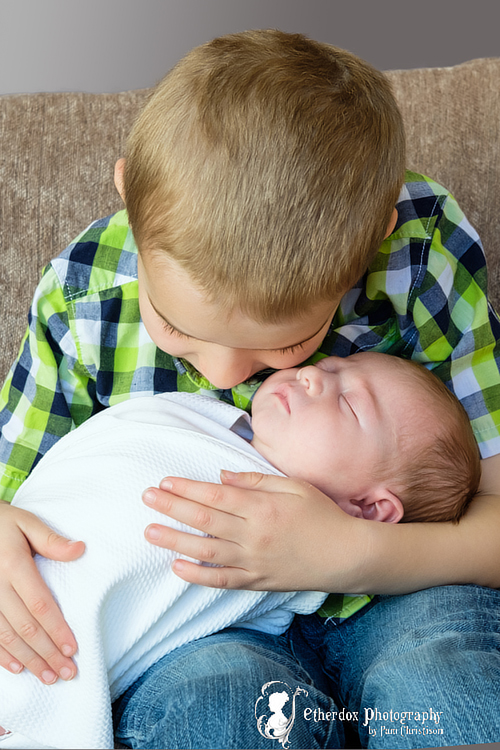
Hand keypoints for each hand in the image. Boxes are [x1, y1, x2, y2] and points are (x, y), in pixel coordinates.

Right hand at [0, 500, 84, 682]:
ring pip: (7, 637)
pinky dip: (3, 655)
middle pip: (25, 627)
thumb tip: (80, 549)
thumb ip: (51, 540)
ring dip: (29, 660)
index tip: (73, 648)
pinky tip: (19, 668)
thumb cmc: (2, 524)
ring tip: (49, 676)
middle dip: (48, 653)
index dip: (56, 629)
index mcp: (13, 566)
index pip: (39, 604)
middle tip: (68, 672)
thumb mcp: (26, 523)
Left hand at [142, 471, 364, 590]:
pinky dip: (198, 575)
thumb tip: (220, 477)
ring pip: (206, 551)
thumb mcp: (294, 486)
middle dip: (172, 508)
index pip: (215, 496)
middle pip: (205, 520)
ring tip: (149, 531)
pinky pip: (222, 581)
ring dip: (175, 540)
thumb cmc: (322, 515)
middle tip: (146, 498)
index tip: (164, 481)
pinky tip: (177, 566)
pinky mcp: (257, 581)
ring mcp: (254, 561)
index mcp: (263, 507)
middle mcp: (254, 535)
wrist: (346, 555)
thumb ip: (256, 481)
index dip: (187, 488)